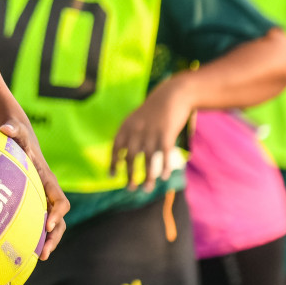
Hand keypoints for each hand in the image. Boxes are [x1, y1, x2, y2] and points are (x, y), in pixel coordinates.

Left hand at [0, 119, 67, 259]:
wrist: (16, 132)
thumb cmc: (16, 131)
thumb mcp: (15, 129)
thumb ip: (12, 129)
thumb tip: (4, 128)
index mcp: (47, 178)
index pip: (60, 199)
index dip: (57, 212)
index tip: (48, 224)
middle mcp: (48, 190)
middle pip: (59, 218)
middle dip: (55, 236)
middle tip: (45, 253)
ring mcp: (41, 197)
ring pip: (51, 223)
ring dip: (48, 240)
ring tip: (39, 257)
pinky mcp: (31, 200)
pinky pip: (35, 220)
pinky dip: (33, 234)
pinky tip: (20, 248)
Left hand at [111, 75, 192, 193]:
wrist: (173, 95)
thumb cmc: (154, 110)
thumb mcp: (137, 119)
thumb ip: (130, 135)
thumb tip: (124, 156)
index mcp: (127, 127)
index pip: (115, 148)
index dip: (113, 163)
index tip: (112, 177)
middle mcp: (136, 131)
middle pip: (130, 158)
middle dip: (129, 175)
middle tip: (130, 188)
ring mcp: (151, 133)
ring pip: (147, 160)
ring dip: (146, 176)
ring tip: (146, 189)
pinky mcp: (167, 134)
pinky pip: (164, 155)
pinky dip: (163, 167)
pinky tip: (164, 178)